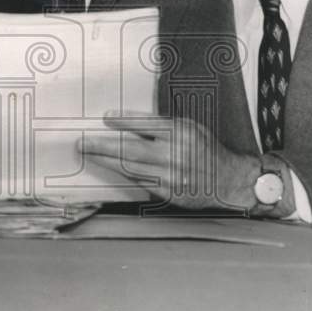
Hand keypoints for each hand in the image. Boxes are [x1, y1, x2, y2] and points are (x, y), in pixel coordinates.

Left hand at [77, 110, 263, 211]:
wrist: (229, 180)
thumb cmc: (207, 150)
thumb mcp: (189, 127)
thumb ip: (162, 126)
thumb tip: (129, 124)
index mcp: (180, 131)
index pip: (145, 123)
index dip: (123, 120)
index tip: (105, 118)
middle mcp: (175, 152)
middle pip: (130, 148)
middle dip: (102, 145)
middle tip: (83, 143)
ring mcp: (171, 175)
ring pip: (130, 167)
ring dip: (106, 161)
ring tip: (90, 155)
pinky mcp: (169, 192)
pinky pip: (139, 181)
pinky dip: (123, 173)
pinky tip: (110, 168)